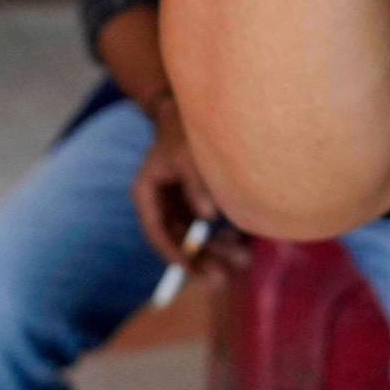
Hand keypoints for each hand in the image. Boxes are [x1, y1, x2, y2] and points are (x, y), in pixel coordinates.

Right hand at [131, 101, 249, 274]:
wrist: (192, 108)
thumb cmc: (185, 127)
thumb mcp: (188, 153)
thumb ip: (196, 184)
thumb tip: (209, 218)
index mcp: (146, 191)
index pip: (156, 230)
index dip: (172, 253)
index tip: (190, 270)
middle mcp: (161, 201)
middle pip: (178, 239)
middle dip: (200, 260)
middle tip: (221, 280)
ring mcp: (180, 201)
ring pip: (196, 235)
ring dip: (217, 250)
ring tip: (243, 262)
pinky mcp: (198, 198)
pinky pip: (209, 224)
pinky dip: (223, 233)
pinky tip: (244, 243)